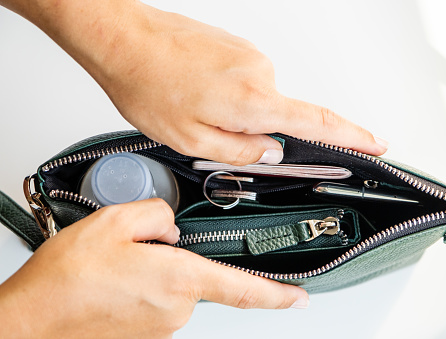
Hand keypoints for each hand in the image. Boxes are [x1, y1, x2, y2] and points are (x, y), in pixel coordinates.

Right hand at [0, 199, 307, 337]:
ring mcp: (161, 324)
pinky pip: (157, 299)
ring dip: (157, 270)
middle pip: (197, 272)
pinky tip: (117, 280)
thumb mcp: (115, 220)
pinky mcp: (145, 332)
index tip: (299, 298)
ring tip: (120, 265)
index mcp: (179, 279)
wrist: (34, 318)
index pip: (243, 289)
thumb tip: (171, 225)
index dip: (277, 295)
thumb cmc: (69, 278)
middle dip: (178, 256)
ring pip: (175, 284)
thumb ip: (157, 213)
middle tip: (138, 248)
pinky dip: (145, 285)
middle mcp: (176, 308)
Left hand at [3, 0, 387, 164]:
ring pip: (255, 102)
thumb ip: (238, 152)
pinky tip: (196, 93)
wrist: (125, 39)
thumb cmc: (148, 84)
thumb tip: (269, 152)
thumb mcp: (190, 139)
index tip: (376, 143)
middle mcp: (260, 72)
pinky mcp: (238, 48)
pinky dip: (225, 96)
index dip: (352, 137)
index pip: (317, 123)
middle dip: (251, 134)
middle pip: (276, 118)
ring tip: (194, 107)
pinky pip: (243, 83)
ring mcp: (250, 56)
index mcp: (253, 100)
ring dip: (232, 114)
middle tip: (209, 130)